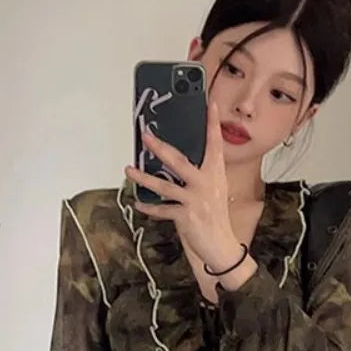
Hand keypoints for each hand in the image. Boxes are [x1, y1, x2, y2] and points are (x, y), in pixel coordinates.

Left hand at [124, 100, 241, 270]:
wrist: (221, 246)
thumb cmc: (215, 217)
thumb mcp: (214, 190)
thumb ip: (200, 174)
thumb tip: (177, 159)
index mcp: (216, 174)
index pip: (215, 144)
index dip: (212, 123)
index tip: (210, 104)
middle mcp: (206, 184)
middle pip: (180, 161)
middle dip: (160, 148)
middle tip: (146, 136)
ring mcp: (195, 200)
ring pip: (164, 185)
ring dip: (144, 178)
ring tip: (129, 170)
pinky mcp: (185, 217)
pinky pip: (162, 210)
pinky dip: (149, 207)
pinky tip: (139, 203)